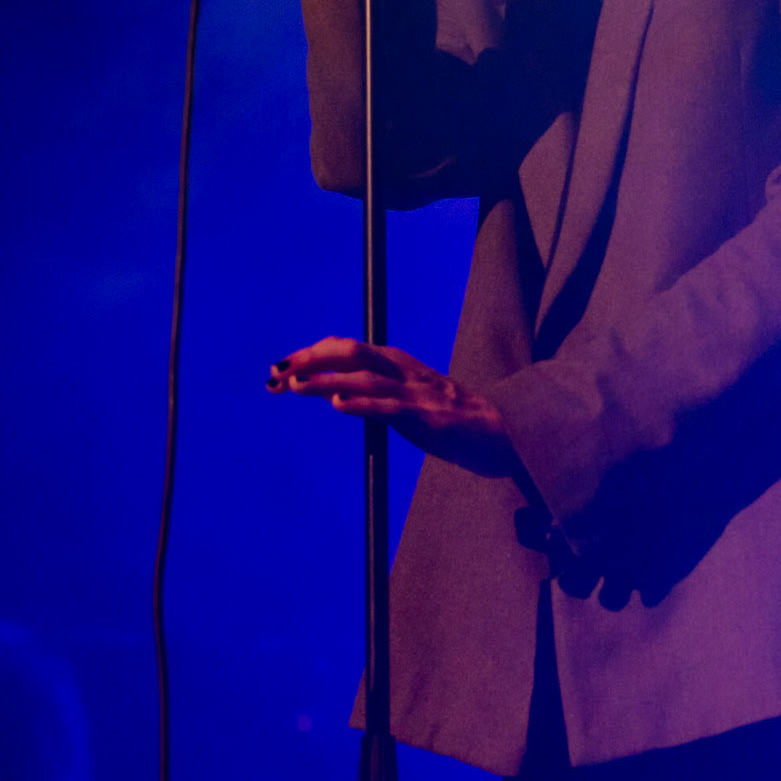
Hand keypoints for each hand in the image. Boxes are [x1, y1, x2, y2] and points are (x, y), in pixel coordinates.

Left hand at [268, 337, 516, 477]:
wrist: (504, 432)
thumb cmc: (452, 418)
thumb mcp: (408, 399)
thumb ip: (377, 391)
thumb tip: (335, 392)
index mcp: (397, 364)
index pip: (346, 348)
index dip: (310, 354)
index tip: (279, 368)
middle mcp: (403, 371)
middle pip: (350, 352)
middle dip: (310, 360)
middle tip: (276, 374)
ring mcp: (416, 393)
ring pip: (365, 377)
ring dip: (326, 381)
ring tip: (295, 386)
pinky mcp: (429, 417)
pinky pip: (391, 407)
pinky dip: (362, 403)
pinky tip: (338, 405)